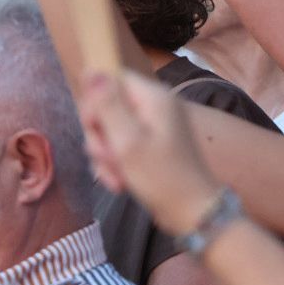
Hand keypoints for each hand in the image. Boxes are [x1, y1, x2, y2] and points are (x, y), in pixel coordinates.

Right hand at [80, 72, 222, 236]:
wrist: (193, 216)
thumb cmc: (161, 178)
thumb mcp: (128, 141)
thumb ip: (107, 104)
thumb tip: (90, 69)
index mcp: (153, 97)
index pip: (111, 79)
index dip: (95, 101)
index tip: (92, 127)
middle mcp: (154, 106)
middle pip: (108, 105)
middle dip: (99, 135)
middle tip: (106, 158)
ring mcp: (154, 127)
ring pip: (111, 129)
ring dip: (105, 154)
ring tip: (115, 177)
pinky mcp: (151, 146)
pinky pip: (121, 145)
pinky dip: (115, 163)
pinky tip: (118, 183)